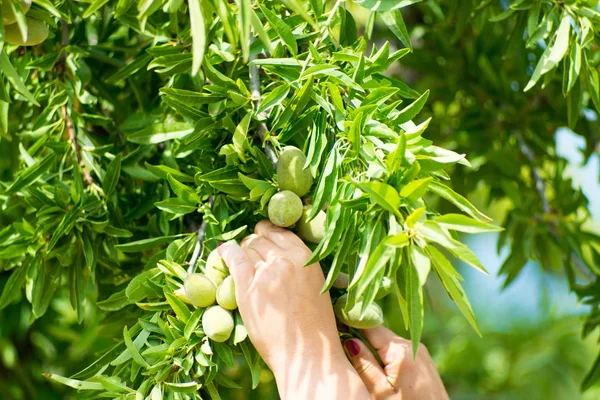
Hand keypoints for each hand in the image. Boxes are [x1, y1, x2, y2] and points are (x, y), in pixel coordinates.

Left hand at [218, 221, 369, 399]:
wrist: (308, 355)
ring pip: (247, 247)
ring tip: (242, 266)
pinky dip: (226, 253)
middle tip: (252, 259)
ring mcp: (266, 273)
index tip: (263, 239)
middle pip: (260, 239)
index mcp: (306, 257)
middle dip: (254, 245)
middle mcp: (286, 259)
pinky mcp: (247, 288)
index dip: (268, 234)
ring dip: (243, 253)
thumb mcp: (315, 285)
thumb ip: (298, 266)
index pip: (280, 231)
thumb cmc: (315, 327)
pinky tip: (223, 253)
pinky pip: (233, 257)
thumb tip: (277, 252)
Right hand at [344, 326, 448, 399]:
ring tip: (362, 363)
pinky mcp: (424, 359)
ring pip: (388, 342)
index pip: (369, 325)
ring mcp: (420, 350)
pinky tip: (382, 370)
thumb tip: (348, 340)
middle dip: (362, 340)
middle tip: (345, 350)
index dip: (351, 324)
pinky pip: (399, 350)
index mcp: (399, 350)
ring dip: (374, 348)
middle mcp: (412, 344)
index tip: (336, 326)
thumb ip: (364, 364)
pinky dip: (387, 355)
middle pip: (378, 333)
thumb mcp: (380, 392)